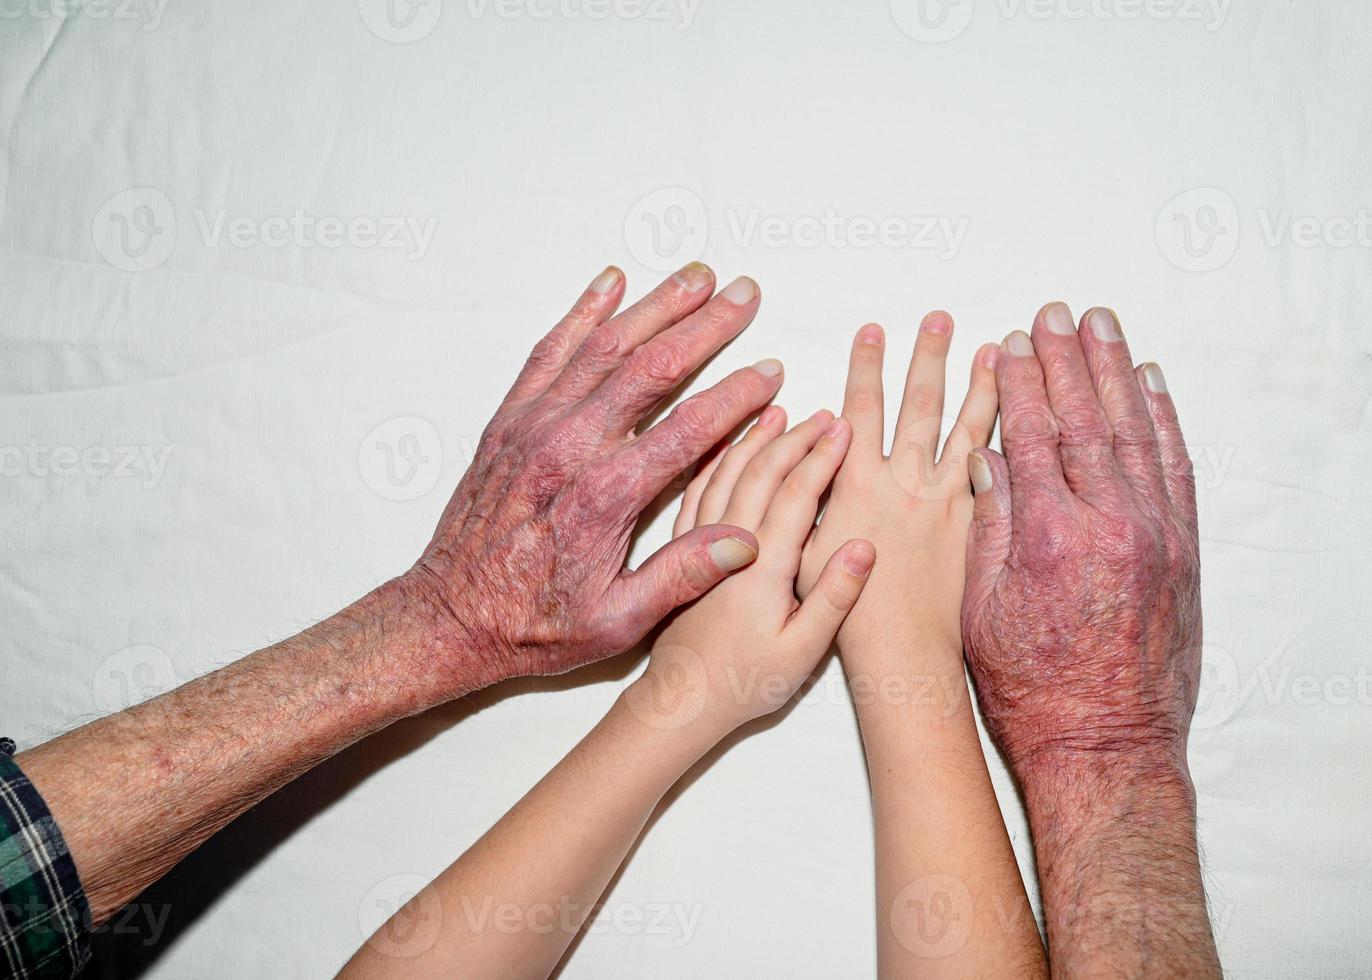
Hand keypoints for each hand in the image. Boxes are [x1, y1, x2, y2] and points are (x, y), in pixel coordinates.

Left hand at [404, 264, 783, 691]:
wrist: (450, 616)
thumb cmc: (533, 624)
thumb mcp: (616, 621)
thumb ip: (682, 576)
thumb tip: (747, 541)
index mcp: (604, 496)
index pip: (688, 428)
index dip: (736, 396)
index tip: (771, 371)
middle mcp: (568, 447)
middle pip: (650, 367)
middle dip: (704, 326)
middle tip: (745, 294)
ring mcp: (534, 426)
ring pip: (603, 346)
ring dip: (654, 305)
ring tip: (696, 274)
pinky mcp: (509, 421)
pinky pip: (549, 352)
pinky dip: (581, 312)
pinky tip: (610, 283)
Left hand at [628, 409, 874, 732]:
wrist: (679, 701)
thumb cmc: (743, 682)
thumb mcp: (802, 652)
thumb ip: (834, 598)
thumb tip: (866, 545)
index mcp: (760, 565)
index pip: (794, 493)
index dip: (822, 457)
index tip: (844, 427)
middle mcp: (726, 544)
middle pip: (760, 471)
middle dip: (794, 437)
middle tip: (823, 415)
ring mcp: (698, 543)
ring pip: (725, 473)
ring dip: (753, 439)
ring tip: (778, 414)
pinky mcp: (681, 549)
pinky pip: (696, 490)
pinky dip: (714, 460)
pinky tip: (725, 445)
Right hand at [798, 314, 998, 655]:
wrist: (901, 655)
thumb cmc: (847, 616)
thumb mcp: (807, 549)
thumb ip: (814, 497)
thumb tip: (817, 455)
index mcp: (860, 487)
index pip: (863, 410)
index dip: (866, 368)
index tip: (873, 331)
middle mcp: (908, 486)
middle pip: (921, 406)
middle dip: (927, 357)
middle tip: (938, 318)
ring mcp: (949, 504)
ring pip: (970, 430)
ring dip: (983, 385)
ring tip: (997, 349)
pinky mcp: (978, 525)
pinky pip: (1000, 470)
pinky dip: (1015, 438)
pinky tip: (1031, 414)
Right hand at [961, 302, 1200, 776]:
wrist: (1107, 745)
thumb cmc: (1032, 689)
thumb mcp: (983, 609)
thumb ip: (989, 526)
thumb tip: (988, 459)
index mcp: (1051, 535)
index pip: (1032, 435)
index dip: (1018, 383)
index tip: (1008, 342)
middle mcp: (1111, 523)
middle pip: (1087, 419)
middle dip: (1067, 360)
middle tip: (1055, 313)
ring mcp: (1156, 534)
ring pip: (1137, 432)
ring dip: (1118, 372)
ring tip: (1103, 327)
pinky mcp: (1183, 551)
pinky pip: (1175, 467)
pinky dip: (1164, 420)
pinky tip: (1152, 386)